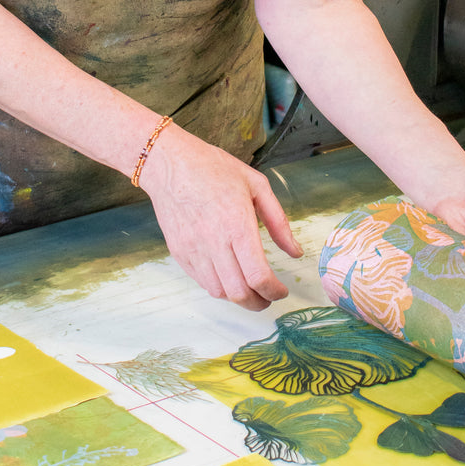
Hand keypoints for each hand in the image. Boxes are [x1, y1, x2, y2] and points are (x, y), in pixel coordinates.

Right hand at [139, 124, 302, 309]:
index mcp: (237, 224)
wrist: (169, 163)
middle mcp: (214, 242)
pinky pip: (202, 282)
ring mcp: (193, 250)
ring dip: (239, 296)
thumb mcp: (256, 185)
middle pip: (240, 293)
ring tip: (250, 287)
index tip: (281, 290)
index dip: (274, 292)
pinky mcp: (179, 253)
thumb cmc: (213, 168)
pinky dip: (219, 287)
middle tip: (268, 296)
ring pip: (220, 292)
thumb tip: (295, 252)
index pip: (258, 276)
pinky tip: (229, 275)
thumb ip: (279, 222)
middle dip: (259, 303)